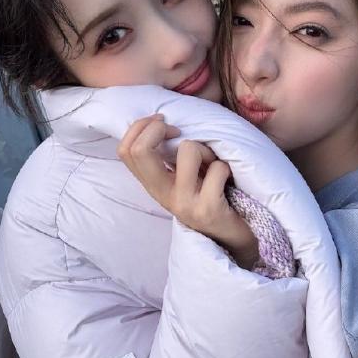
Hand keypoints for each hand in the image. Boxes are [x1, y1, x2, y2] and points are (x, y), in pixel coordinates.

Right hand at [117, 114, 258, 268]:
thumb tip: (160, 121)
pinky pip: (218, 168)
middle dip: (159, 128)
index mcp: (153, 185)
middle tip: (178, 132)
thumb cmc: (210, 195)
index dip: (141, 127)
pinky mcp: (207, 209)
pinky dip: (226, 168)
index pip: (124, 150)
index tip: (163, 124)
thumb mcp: (182, 177)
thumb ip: (168, 157)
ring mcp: (184, 204)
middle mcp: (162, 195)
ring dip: (206, 149)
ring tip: (211, 165)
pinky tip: (227, 182)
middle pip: (140, 150)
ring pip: (188, 149)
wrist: (232, 237)